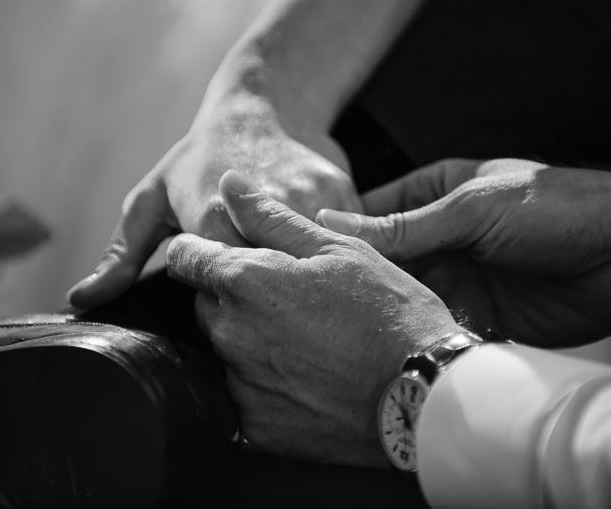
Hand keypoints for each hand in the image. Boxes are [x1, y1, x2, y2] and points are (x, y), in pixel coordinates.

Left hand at [67, 99, 362, 309]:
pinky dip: (333, 260)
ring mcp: (308, 197)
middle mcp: (265, 207)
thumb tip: (79, 301)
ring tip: (296, 295)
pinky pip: (343, 244)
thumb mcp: (152, 201)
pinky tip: (321, 266)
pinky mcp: (342, 191)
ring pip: (312, 266)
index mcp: (213, 217)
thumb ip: (121, 257)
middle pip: (273, 283)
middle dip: (269, 300)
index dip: (227, 308)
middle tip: (263, 307)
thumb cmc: (198, 159)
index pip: (225, 289)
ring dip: (305, 283)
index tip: (227, 308)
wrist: (265, 105)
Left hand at [165, 170, 462, 466]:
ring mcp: (242, 385)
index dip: (205, 248)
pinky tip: (312, 376)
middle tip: (294, 299)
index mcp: (245, 282)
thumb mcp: (337, 249)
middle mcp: (231, 335)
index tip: (232, 252)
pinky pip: (245, 395)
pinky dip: (268, 383)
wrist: (425, 394)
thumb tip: (228, 183)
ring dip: (253, 340)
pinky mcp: (257, 426)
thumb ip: (272, 217)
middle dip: (236, 295)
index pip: (185, 256)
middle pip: (207, 304)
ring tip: (313, 340)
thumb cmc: (389, 311)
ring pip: (227, 350)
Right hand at [315, 158, 610, 346]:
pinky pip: (437, 324)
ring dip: (384, 310)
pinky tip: (387, 346)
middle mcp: (443, 238)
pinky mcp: (481, 316)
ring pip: (407, 296)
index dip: (338, 232)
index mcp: (437, 195)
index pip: (373, 213)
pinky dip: (417, 334)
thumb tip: (333, 225)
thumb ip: (402, 228)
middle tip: (311, 301)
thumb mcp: (468, 208)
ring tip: (338, 329)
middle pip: (386, 261)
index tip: (298, 252)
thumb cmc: (552, 209)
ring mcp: (461, 278)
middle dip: (356, 278)